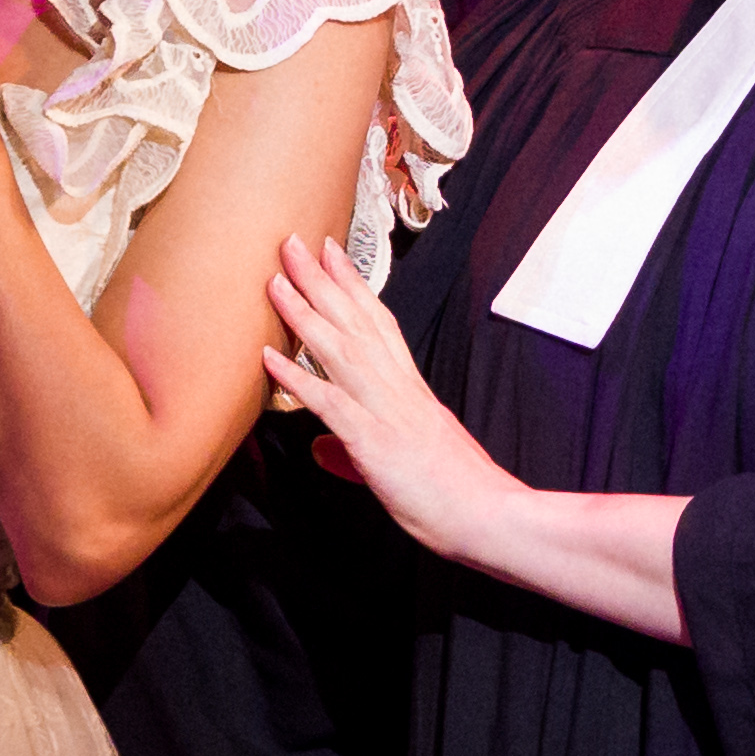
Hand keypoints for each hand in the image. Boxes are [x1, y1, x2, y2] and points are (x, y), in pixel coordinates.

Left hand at [258, 228, 497, 552]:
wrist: (485, 514)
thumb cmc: (451, 491)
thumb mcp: (401, 462)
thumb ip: (357, 451)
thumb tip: (321, 450)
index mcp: (409, 387)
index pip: (378, 322)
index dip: (351, 284)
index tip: (330, 250)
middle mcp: (397, 387)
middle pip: (354, 321)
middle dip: (320, 279)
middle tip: (292, 242)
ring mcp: (385, 409)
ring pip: (339, 348)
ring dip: (303, 312)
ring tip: (274, 281)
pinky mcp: (373, 439)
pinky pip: (330, 402)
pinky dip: (298, 377)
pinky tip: (270, 357)